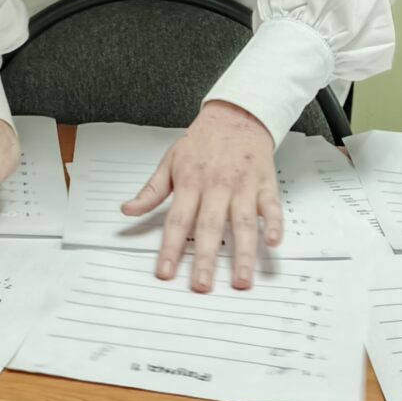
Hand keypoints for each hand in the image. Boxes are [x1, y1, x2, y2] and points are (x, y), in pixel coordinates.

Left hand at [123, 102, 280, 291]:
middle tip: (202, 286)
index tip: (165, 273)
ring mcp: (242, 186)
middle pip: (209, 227)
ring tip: (241, 280)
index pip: (177, 221)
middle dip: (206, 259)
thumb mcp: (170, 161)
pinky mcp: (264, 184)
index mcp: (190, 182)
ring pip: (242, 223)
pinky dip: (273, 224)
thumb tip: (128, 210)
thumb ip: (151, 190)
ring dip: (242, 253)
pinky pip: (271, 207)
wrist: (236, 114)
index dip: (171, 249)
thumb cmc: (203, 141)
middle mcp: (216, 186)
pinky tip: (272, 242)